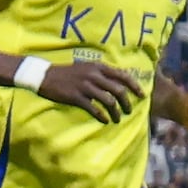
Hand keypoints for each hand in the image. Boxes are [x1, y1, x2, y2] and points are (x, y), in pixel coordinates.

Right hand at [31, 53, 145, 122]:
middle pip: (118, 90)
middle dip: (127, 102)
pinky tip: (105, 120)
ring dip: (116, 111)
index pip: (123, 76)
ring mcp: (85, 86)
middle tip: (129, 110)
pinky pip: (94, 108)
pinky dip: (101, 115)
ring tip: (117, 118)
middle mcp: (94, 75)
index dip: (134, 86)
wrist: (45, 76)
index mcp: (99, 67)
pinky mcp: (76, 97)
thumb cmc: (68, 72)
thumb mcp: (87, 67)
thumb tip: (119, 81)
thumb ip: (102, 73)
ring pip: (108, 100)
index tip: (142, 95)